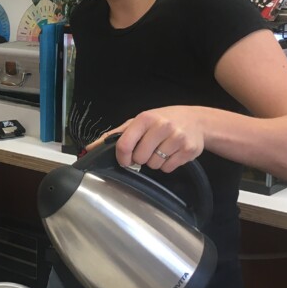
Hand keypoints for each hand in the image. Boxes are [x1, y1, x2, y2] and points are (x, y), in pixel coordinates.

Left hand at [89, 106, 203, 172]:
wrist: (196, 120)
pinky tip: (172, 153)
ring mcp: (177, 138)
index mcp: (145, 118)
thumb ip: (115, 135)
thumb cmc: (162, 120)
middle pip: (140, 158)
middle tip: (149, 149)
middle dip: (141, 158)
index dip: (122, 158)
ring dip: (155, 162)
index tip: (125, 160)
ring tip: (162, 150)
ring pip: (154, 165)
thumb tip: (90, 148)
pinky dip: (168, 165)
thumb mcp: (138, 122)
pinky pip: (169, 168)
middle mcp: (162, 126)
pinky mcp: (188, 150)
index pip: (124, 145)